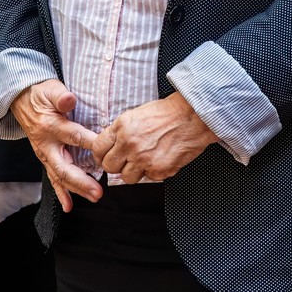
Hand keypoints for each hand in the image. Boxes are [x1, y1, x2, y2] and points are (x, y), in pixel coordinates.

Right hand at [9, 79, 102, 211]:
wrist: (20, 100)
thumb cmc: (40, 94)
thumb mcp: (50, 89)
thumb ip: (60, 96)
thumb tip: (69, 99)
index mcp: (50, 126)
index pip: (74, 136)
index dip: (91, 144)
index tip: (106, 152)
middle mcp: (46, 144)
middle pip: (64, 167)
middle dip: (81, 181)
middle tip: (98, 191)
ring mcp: (45, 154)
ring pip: (60, 176)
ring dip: (77, 189)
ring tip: (94, 197)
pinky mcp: (46, 159)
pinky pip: (53, 178)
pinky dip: (61, 193)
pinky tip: (69, 206)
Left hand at [93, 94, 215, 184]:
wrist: (193, 117)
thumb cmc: (167, 113)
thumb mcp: (136, 115)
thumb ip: (120, 132)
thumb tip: (110, 146)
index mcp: (121, 128)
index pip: (98, 148)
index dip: (100, 155)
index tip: (105, 157)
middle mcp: (130, 145)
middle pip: (109, 167)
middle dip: (116, 165)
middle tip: (125, 161)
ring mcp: (144, 159)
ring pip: (126, 178)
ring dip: (134, 171)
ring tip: (145, 159)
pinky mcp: (158, 170)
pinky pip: (147, 178)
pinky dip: (153, 171)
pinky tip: (160, 158)